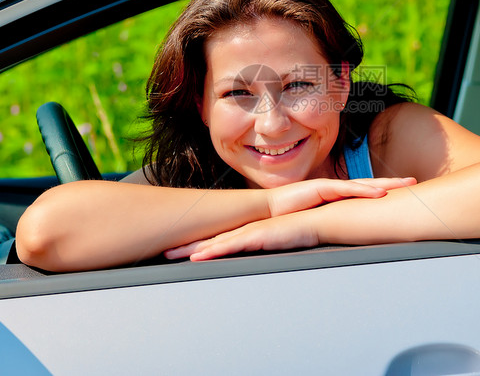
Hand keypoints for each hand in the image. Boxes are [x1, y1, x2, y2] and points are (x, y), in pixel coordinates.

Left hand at [165, 212, 317, 260]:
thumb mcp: (277, 241)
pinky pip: (229, 246)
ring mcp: (247, 234)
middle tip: (165, 252)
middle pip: (208, 240)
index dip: (197, 244)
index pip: (216, 240)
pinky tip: (197, 258)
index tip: (180, 250)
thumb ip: (266, 247)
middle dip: (184, 246)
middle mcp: (243, 232)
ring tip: (170, 255)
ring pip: (213, 244)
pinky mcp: (255, 238)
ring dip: (190, 250)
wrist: (314, 220)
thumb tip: (259, 253)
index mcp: (246, 233)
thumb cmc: (299, 230)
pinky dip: (212, 252)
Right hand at [266, 177, 415, 217]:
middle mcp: (335, 189)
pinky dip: (364, 190)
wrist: (266, 212)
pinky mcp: (320, 188)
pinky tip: (381, 192)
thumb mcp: (317, 222)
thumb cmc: (288, 218)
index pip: (364, 193)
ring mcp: (328, 187)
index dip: (384, 190)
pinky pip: (347, 188)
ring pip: (363, 184)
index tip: (404, 192)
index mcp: (336, 198)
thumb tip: (348, 239)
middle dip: (392, 182)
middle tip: (413, 182)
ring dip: (385, 183)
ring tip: (405, 184)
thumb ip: (332, 226)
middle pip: (369, 184)